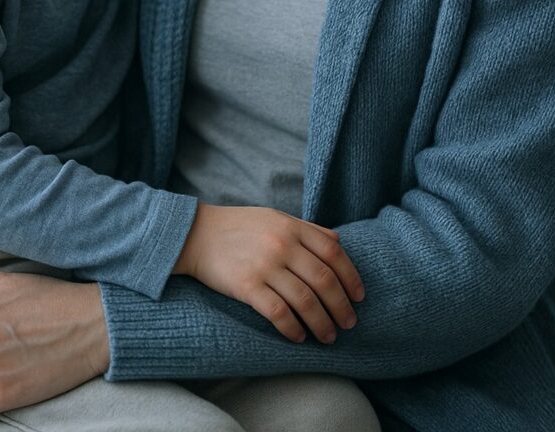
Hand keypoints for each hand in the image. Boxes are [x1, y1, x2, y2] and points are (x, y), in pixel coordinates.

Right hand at [173, 203, 364, 342]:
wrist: (196, 233)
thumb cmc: (239, 227)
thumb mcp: (275, 217)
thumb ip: (307, 229)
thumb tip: (338, 243)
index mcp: (291, 226)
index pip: (333, 254)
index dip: (351, 277)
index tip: (359, 297)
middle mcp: (282, 244)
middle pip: (324, 280)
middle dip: (341, 306)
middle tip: (349, 323)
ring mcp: (264, 265)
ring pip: (305, 301)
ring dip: (322, 323)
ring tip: (328, 337)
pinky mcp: (246, 286)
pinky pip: (278, 313)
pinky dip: (293, 328)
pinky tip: (298, 337)